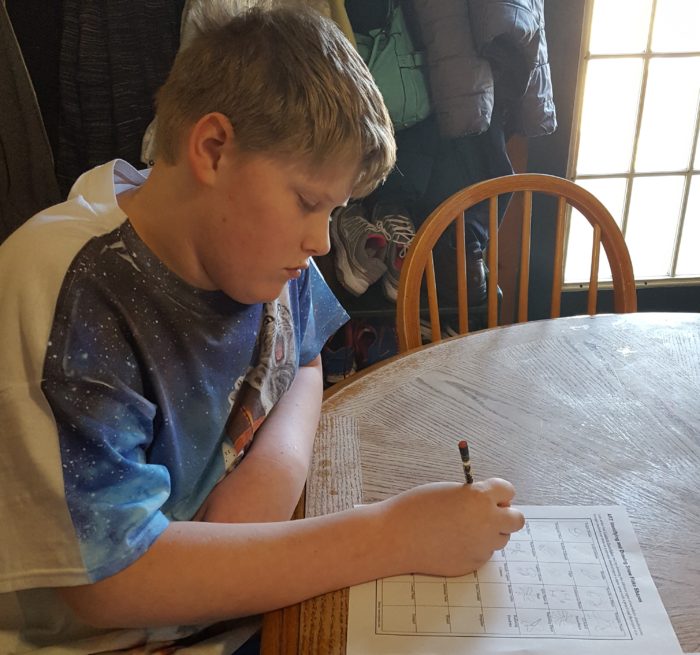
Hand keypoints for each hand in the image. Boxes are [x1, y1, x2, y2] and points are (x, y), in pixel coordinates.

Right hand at [381, 478, 523, 576]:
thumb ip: (473, 496)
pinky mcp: (473, 564)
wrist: (396, 536)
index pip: (508, 490)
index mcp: (479, 498)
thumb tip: (490, 504)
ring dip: (489, 532)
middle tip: (486, 513)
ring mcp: (481, 546)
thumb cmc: (417, 507)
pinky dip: (473, 547)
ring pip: (500, 538)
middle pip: (516, 520)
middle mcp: (487, 523)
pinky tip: (451, 543)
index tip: (489, 494)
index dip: (498, 492)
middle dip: (505, 515)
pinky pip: (482, 553)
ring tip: (462, 528)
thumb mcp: (449, 491)